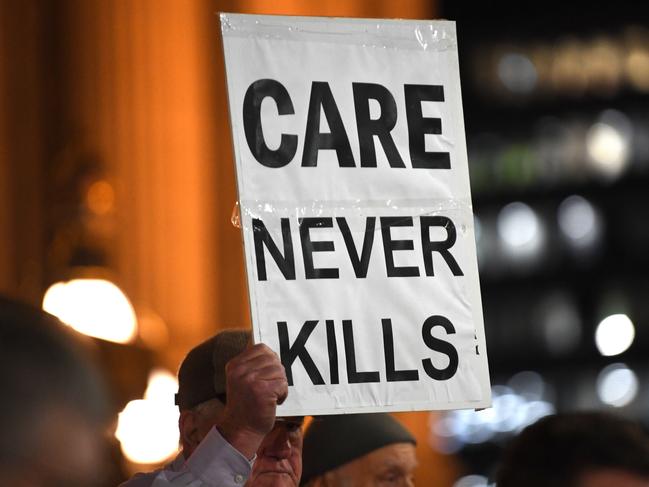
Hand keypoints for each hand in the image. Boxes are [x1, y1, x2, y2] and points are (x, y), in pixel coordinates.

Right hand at [216, 343, 287, 458]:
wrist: (240, 428)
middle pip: (272, 359)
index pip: (261, 348)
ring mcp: (250, 379)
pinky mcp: (262, 390)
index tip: (268, 374)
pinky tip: (275, 401)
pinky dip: (283, 394)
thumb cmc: (245, 404)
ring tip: (272, 395)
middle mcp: (240, 370)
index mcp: (235, 365)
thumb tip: (273, 353)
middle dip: (277, 373)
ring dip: (280, 384)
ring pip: (279, 370)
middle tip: (271, 387)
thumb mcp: (241, 380)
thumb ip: (252, 365)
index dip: (270, 359)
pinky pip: (283, 383)